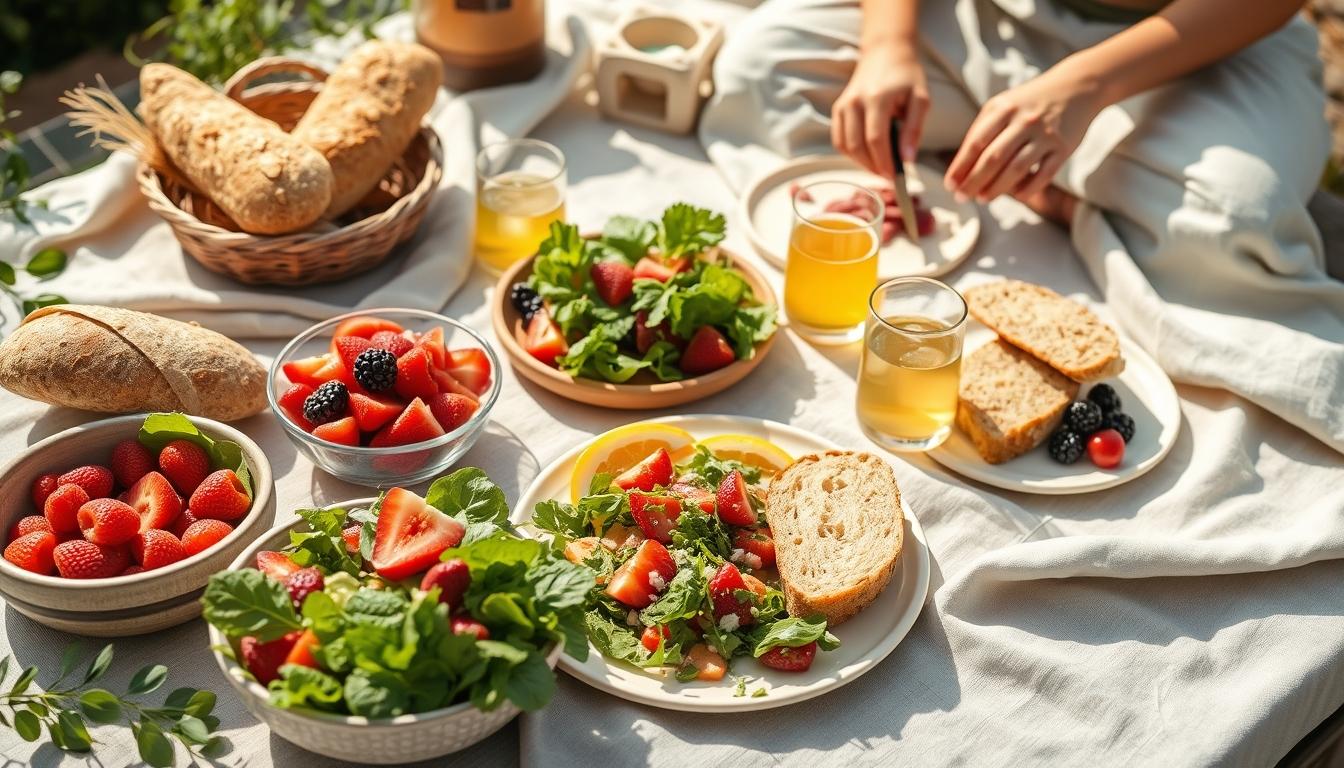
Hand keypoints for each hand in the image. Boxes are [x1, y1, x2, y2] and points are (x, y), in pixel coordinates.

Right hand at [831, 43, 929, 178]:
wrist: (885, 52)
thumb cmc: (906, 76)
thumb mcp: (920, 98)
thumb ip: (914, 129)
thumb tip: (907, 160)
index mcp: (877, 97)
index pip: (875, 139)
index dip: (884, 163)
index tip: (896, 178)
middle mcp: (854, 101)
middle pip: (857, 146)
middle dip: (873, 167)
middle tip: (889, 176)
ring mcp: (843, 105)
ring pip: (845, 146)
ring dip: (862, 163)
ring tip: (880, 167)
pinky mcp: (838, 109)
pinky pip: (839, 140)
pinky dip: (851, 153)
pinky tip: (867, 156)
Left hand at [944, 63, 1104, 202]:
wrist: (1077, 87)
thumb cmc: (1030, 102)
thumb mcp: (1003, 105)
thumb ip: (982, 130)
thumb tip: (961, 167)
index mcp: (1003, 108)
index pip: (976, 142)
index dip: (960, 167)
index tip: (950, 185)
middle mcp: (1024, 120)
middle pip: (993, 158)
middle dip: (974, 181)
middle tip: (962, 197)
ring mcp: (1046, 134)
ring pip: (1017, 168)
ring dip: (997, 188)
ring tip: (982, 199)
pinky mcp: (1064, 147)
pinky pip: (1044, 174)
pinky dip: (1028, 188)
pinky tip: (1016, 195)